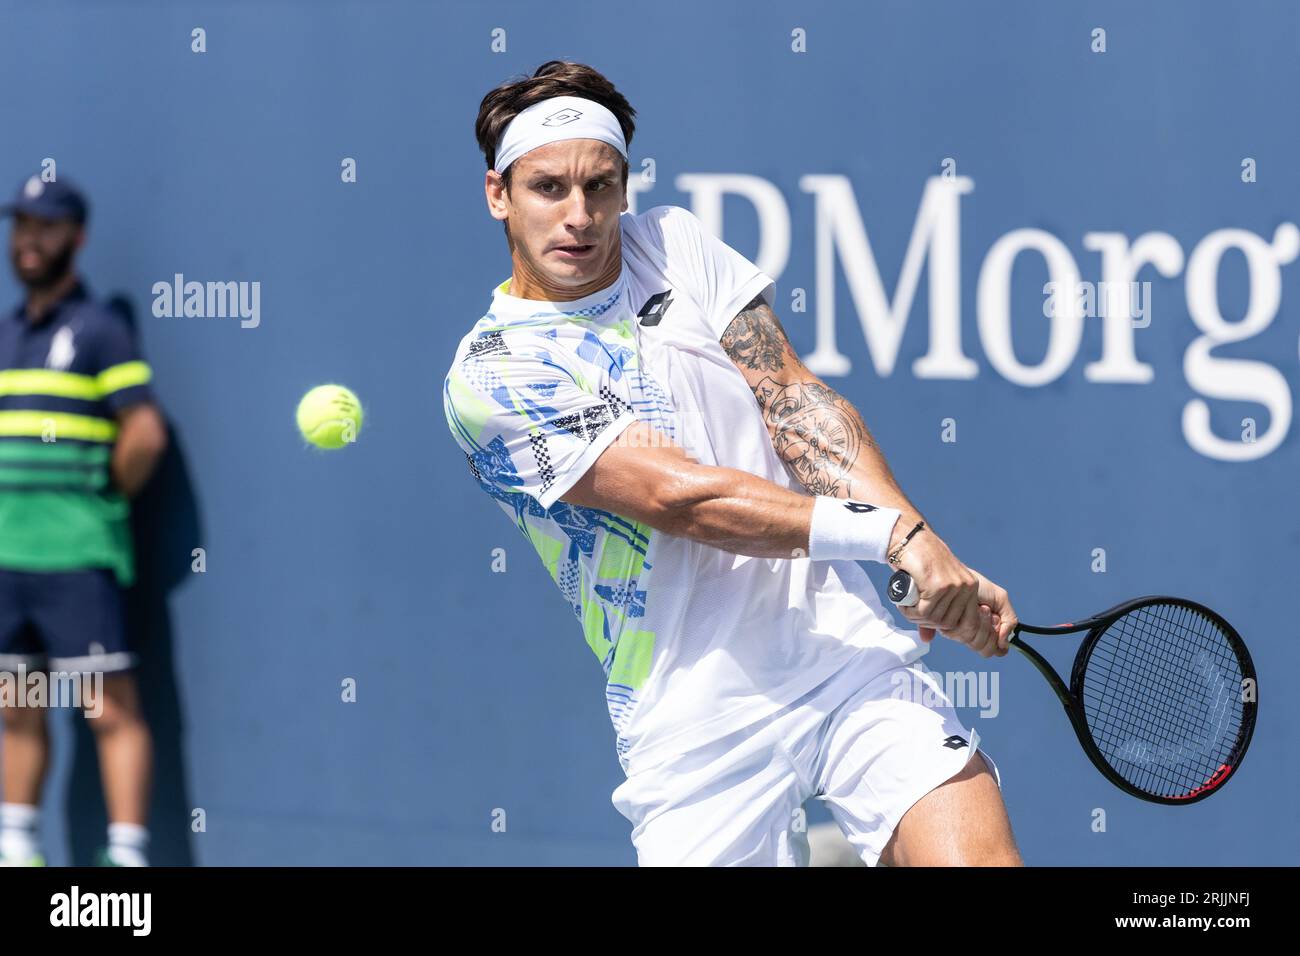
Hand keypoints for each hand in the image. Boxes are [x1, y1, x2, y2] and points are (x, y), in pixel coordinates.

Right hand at [890, 528, 1016, 657]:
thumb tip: (928, 639)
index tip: (927, 621)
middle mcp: (966, 587)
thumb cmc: (919, 563)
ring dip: (917, 617)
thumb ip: (933, 613)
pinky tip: (905, 602)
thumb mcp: (932, 588)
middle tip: (913, 611)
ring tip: (907, 605)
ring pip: (935, 619)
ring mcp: (954, 586)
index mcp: (970, 588)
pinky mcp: (939, 585)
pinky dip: (911, 611)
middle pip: (949, 624)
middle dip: (927, 622)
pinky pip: (924, 611)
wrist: (909, 539)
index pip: (967, 624)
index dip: (948, 629)